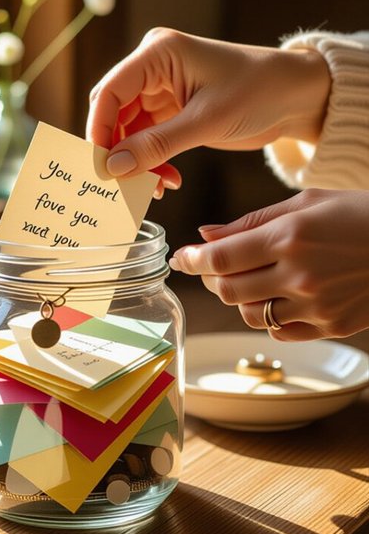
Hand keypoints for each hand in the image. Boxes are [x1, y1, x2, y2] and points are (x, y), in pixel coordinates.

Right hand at [86, 28, 329, 196]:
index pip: (110, 91)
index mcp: (157, 53)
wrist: (295, 96)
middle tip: (127, 184)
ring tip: (158, 187)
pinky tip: (167, 181)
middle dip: (118, 151)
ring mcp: (160, 90)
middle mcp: (152, 68)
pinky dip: (152, 162)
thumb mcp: (206, 121)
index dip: (99, 129)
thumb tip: (113, 168)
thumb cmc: (258, 91)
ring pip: (128, 132)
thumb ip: (156, 145)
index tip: (101, 167)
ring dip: (138, 162)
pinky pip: (146, 140)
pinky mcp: (171, 111)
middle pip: (113, 113)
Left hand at [170, 189, 368, 340]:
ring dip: (239, 298)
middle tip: (213, 267)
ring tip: (250, 279)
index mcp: (291, 237)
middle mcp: (300, 275)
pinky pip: (279, 331)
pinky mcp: (330, 327)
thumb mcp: (307, 202)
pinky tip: (277, 296)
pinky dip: (268, 316)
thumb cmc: (359, 214)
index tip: (182, 257)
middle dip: (212, 279)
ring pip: (249, 314)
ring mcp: (316, 306)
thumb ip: (251, 222)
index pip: (222, 258)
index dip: (193, 260)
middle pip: (228, 290)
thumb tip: (206, 235)